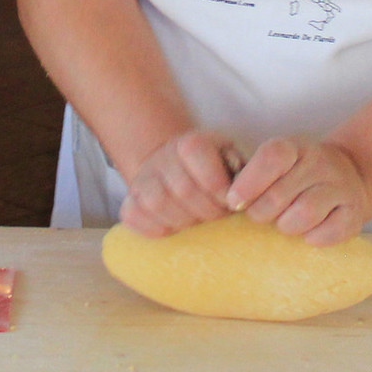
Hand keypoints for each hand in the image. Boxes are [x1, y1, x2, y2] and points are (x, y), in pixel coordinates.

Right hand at [119, 130, 241, 236]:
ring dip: (182, 222)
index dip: (217, 183)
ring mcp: (142, 178)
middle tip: (218, 219)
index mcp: (190, 142)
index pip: (196, 152)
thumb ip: (242, 172)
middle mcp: (162, 156)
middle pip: (182, 188)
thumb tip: (242, 193)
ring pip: (156, 202)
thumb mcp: (232, 161)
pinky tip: (172, 230)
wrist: (177, 168)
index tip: (231, 202)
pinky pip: (133, 215)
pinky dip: (153, 228)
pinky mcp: (129, 200)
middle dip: (207, 210)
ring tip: (197, 225)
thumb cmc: (215, 171)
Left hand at [227, 136, 371, 244]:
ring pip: (304, 214)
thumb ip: (252, 178)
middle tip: (260, 216)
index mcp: (295, 148)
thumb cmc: (297, 176)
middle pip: (279, 195)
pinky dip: (312, 239)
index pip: (272, 157)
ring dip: (286, 227)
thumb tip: (229, 202)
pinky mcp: (354, 214)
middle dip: (260, 213)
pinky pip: (328, 233)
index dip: (248, 183)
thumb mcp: (276, 167)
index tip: (234, 202)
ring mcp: (341, 187)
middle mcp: (320, 162)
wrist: (350, 176)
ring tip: (284, 224)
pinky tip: (308, 233)